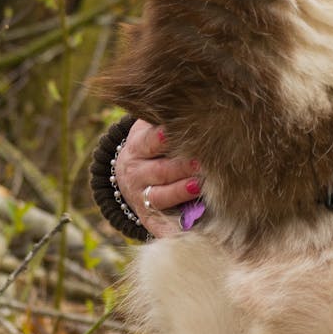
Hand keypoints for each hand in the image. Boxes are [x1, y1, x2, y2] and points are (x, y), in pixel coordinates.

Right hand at [115, 119, 201, 237]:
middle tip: (202, 162)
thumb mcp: (150, 128)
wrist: (130, 176)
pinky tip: (190, 230)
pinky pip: (161, 227)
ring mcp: (141, 198)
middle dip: (181, 167)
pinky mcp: (149, 219)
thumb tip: (194, 103)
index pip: (149, 142)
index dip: (161, 138)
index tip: (174, 134)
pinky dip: (173, 230)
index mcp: (137, 149)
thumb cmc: (155, 146)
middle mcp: (137, 174)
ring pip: (161, 197)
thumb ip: (165, 120)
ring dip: (180, 192)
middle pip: (160, 171)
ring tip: (199, 186)